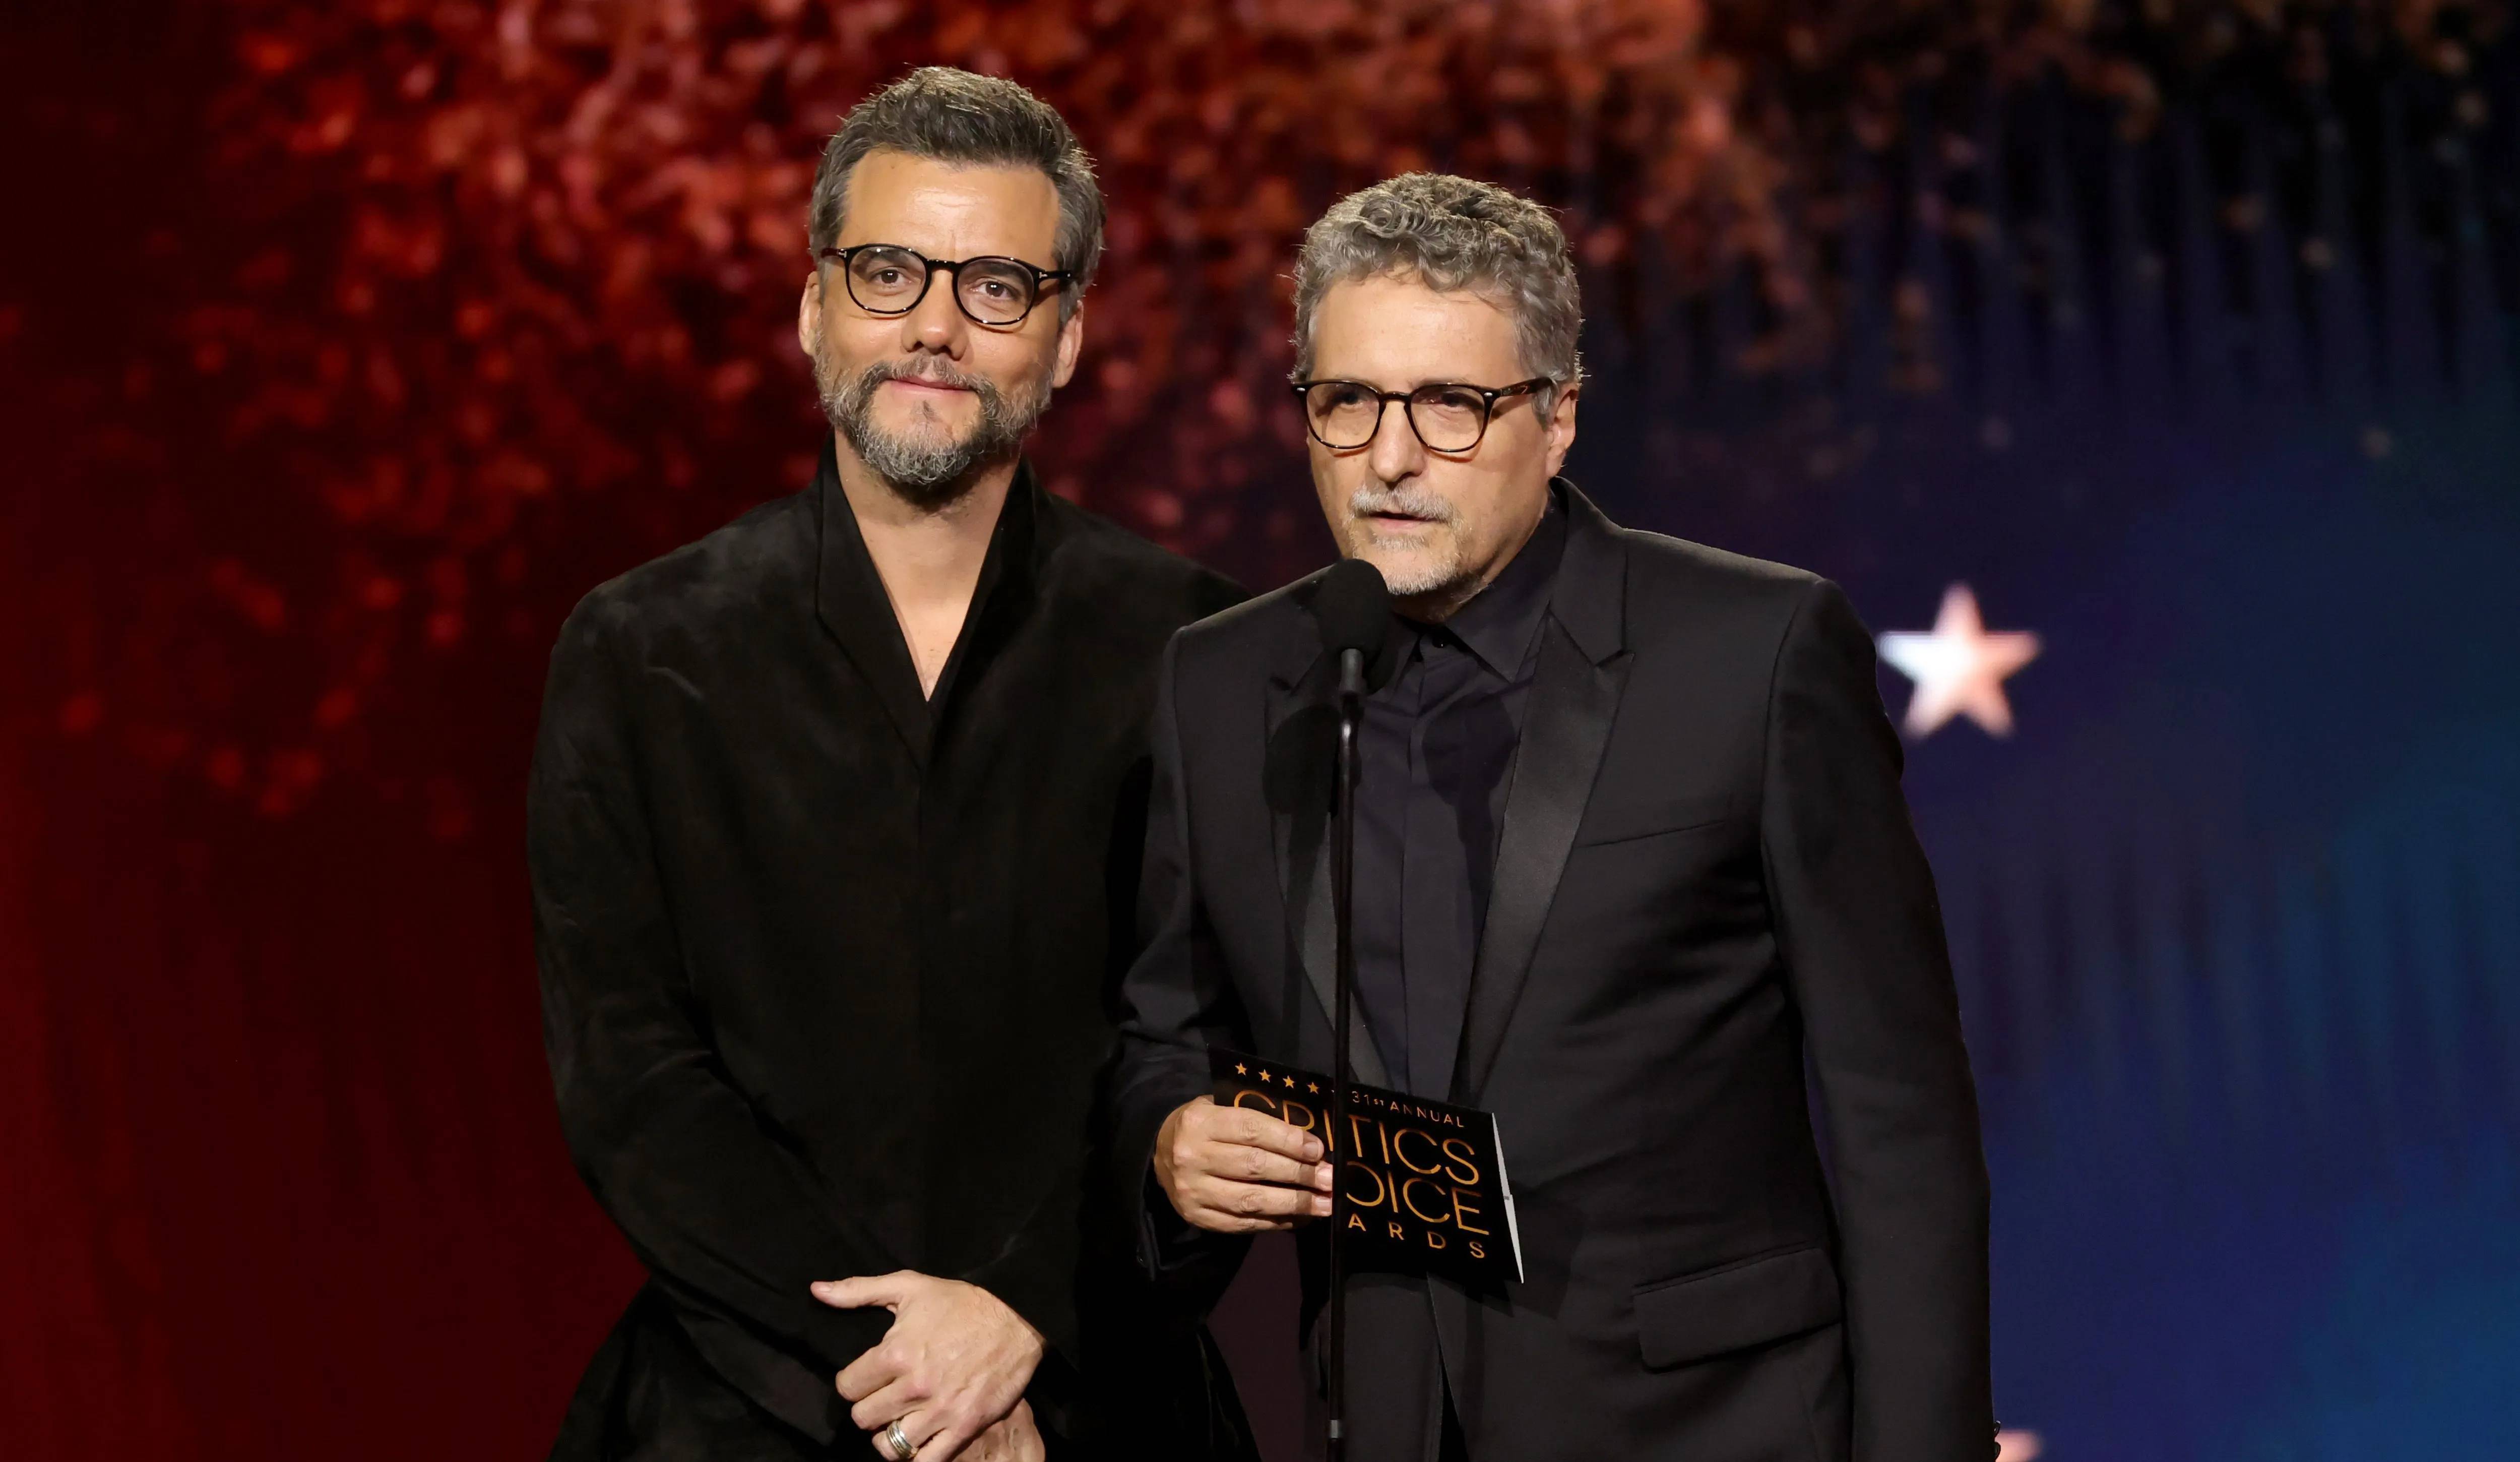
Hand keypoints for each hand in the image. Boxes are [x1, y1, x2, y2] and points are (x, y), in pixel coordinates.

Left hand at [814, 1271, 1043, 1460]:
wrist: (1017, 1316)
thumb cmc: (961, 1301)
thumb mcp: (909, 1286)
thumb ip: (859, 1290)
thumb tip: (817, 1291)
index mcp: (896, 1352)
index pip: (847, 1388)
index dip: (852, 1383)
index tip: (865, 1378)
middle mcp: (915, 1386)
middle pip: (864, 1418)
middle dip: (869, 1408)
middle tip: (883, 1398)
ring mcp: (941, 1410)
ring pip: (890, 1445)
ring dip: (889, 1435)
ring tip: (898, 1420)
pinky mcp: (964, 1426)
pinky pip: (927, 1460)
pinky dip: (916, 1455)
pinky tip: (919, 1438)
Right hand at [1153, 1094, 1334, 1233]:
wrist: (1159, 1152)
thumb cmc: (1204, 1126)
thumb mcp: (1221, 1108)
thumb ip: (1258, 1120)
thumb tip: (1309, 1143)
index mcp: (1200, 1122)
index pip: (1252, 1130)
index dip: (1288, 1141)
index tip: (1317, 1150)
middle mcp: (1192, 1157)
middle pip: (1255, 1167)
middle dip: (1299, 1174)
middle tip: (1329, 1179)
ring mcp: (1193, 1191)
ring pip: (1251, 1200)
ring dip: (1294, 1203)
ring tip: (1324, 1203)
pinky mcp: (1198, 1218)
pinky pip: (1244, 1224)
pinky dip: (1276, 1222)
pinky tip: (1300, 1217)